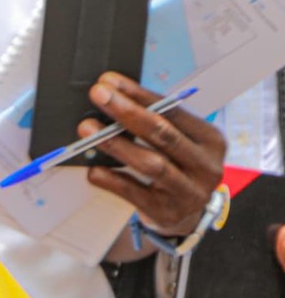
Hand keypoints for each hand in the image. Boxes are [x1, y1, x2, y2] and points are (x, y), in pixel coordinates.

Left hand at [82, 73, 224, 235]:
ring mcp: (189, 192)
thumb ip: (154, 123)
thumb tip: (112, 96)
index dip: (139, 94)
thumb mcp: (177, 144)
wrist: (186, 216)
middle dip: (127, 112)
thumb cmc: (176, 168)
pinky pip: (134, 193)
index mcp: (210, 140)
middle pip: (163, 133)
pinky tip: (93, 168)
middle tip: (98, 94)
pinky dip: (111, 179)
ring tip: (87, 128)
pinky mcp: (167, 212)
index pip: (173, 110)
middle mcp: (206, 166)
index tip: (110, 81)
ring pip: (151, 163)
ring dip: (116, 143)